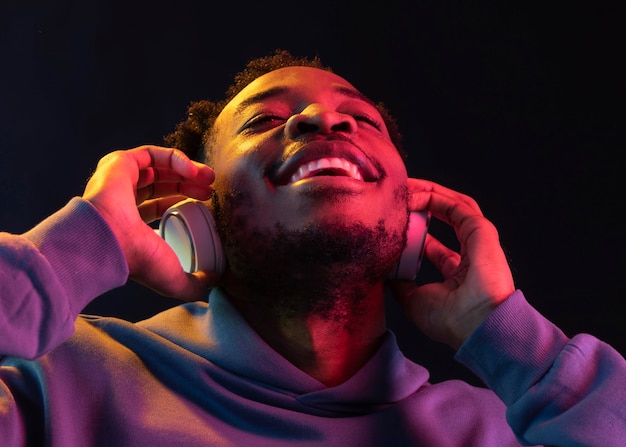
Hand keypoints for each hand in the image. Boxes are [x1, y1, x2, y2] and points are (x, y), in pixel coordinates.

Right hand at [83, 145, 216, 299]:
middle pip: (161, 185)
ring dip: (186, 170)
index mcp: (131, 225)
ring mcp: (119, 181)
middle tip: (211, 190)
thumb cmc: (136, 260)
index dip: (185, 202)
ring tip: (208, 177)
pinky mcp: (119, 163)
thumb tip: (215, 283)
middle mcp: (122, 201)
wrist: (111, 241)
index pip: (159, 207)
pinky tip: (193, 170)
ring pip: (157, 167)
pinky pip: (152, 153)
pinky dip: (175, 158)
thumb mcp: (174, 278)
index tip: (208, 203)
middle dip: (189, 185)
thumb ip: (195, 285)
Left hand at [390, 179, 514, 348]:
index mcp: (458, 274)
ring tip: (402, 187)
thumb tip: (386, 274)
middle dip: (420, 203)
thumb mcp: (415, 301)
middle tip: (396, 196)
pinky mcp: (481, 230)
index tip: (393, 224)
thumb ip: (401, 285)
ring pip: (452, 205)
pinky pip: (455, 205)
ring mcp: (478, 241)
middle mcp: (470, 254)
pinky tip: (412, 195)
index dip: (414, 231)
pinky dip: (433, 196)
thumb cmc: (450, 320)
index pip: (433, 246)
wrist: (476, 325)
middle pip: (444, 219)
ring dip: (427, 193)